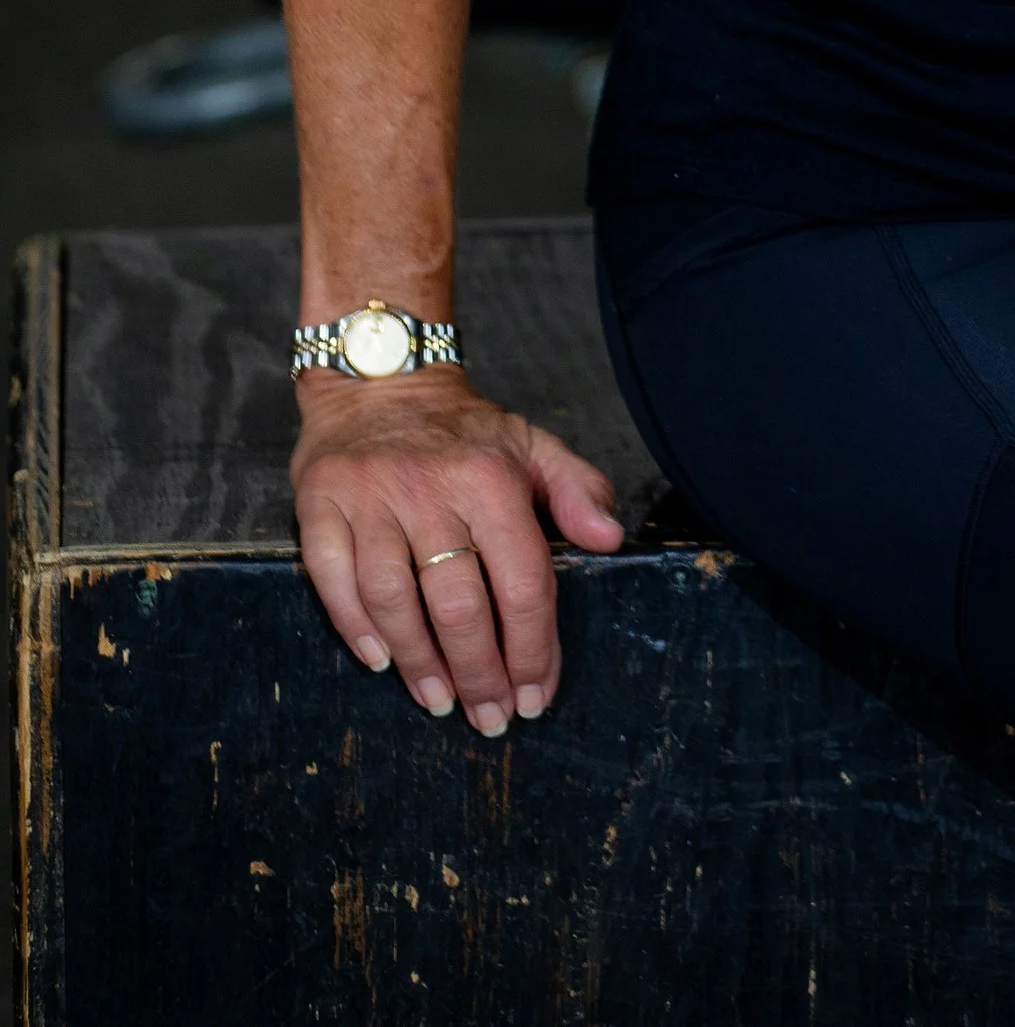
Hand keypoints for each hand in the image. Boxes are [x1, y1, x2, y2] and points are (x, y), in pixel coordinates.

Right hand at [292, 372, 624, 731]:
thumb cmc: (463, 432)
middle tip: (490, 718)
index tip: (536, 693)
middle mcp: (430, 489)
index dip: (532, 648)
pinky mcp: (321, 504)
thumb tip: (610, 540)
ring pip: (394, 600)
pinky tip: (380, 661)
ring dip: (419, 663)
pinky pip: (334, 579)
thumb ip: (577, 489)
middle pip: (458, 604)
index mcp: (490, 479)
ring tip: (441, 703)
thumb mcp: (532, 445)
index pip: (521, 581)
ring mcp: (371, 498)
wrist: (382, 380)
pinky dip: (355, 627)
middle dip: (480, 673)